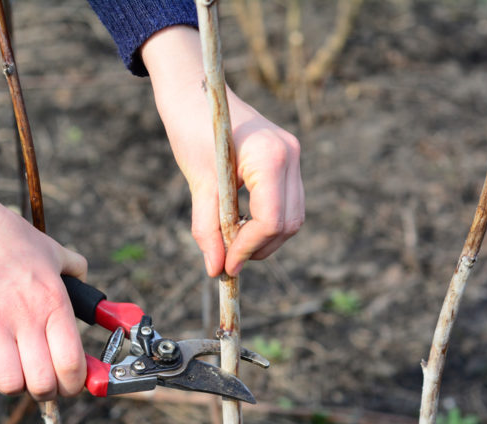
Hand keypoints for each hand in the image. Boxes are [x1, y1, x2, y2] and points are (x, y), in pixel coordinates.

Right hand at [0, 147, 87, 399]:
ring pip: (9, 384)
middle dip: (45, 391)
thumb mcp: (53, 250)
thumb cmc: (11, 237)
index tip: (70, 383)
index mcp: (54, 302)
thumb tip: (88, 283)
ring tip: (11, 371)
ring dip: (12, 386)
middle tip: (40, 381)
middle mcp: (26, 316)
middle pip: (42, 383)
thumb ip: (75, 269)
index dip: (75, 384)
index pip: (72, 363)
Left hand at [142, 27, 304, 276]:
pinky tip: (240, 225)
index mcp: (271, 157)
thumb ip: (208, 228)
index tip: (225, 265)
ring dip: (264, 238)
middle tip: (227, 261)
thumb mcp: (199, 183)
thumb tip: (215, 269)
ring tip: (231, 244)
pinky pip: (286, 202)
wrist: (197, 91)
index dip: (248, 249)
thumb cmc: (193, 128)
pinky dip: (266, 221)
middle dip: (259, 248)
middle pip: (288, 223)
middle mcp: (291, 155)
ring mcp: (293, 156)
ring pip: (292, 216)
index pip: (272, 220)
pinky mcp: (287, 159)